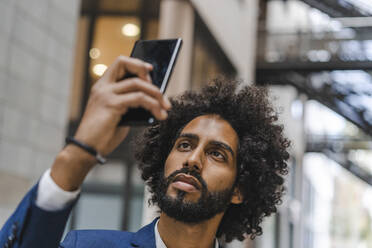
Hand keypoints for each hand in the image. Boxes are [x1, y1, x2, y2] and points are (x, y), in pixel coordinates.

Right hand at [51, 56, 170, 190]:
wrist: (87, 149)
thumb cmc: (103, 135)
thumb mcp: (119, 114)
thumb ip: (130, 103)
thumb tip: (152, 98)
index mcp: (103, 86)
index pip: (120, 63)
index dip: (137, 64)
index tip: (152, 71)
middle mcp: (102, 86)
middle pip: (124, 62)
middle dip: (145, 71)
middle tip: (160, 91)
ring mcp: (106, 94)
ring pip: (138, 83)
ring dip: (157, 94)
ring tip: (166, 107)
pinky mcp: (111, 104)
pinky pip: (139, 98)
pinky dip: (153, 105)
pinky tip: (159, 115)